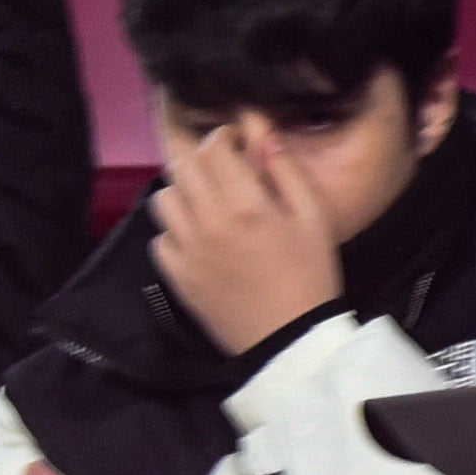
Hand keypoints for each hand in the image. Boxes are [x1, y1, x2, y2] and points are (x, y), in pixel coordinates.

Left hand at [144, 111, 347, 359]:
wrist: (291, 340)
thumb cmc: (310, 276)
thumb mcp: (314, 219)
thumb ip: (288, 171)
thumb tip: (265, 134)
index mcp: (246, 205)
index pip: (212, 147)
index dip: (223, 137)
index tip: (237, 144)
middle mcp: (208, 223)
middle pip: (182, 166)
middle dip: (201, 158)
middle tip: (222, 170)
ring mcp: (188, 251)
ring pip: (163, 198)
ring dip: (183, 191)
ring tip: (207, 202)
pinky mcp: (178, 277)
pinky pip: (160, 239)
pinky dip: (175, 231)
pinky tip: (199, 237)